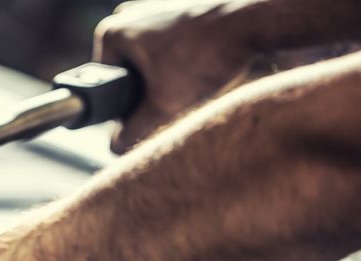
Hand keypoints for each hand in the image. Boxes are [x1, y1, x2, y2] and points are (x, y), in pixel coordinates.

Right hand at [94, 0, 258, 151]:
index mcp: (113, 32)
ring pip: (153, 63)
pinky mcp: (179, 10)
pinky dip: (185, 63)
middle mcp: (129, 15)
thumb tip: (116, 147)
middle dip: (149, 94)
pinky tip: (204, 69)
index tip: (150, 113)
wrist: (254, 21)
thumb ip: (134, 131)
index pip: (107, 86)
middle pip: (130, 75)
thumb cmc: (207, 54)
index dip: (125, 108)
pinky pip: (172, 48)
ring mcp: (154, 9)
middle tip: (174, 101)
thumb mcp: (164, 105)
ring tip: (192, 84)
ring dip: (168, 80)